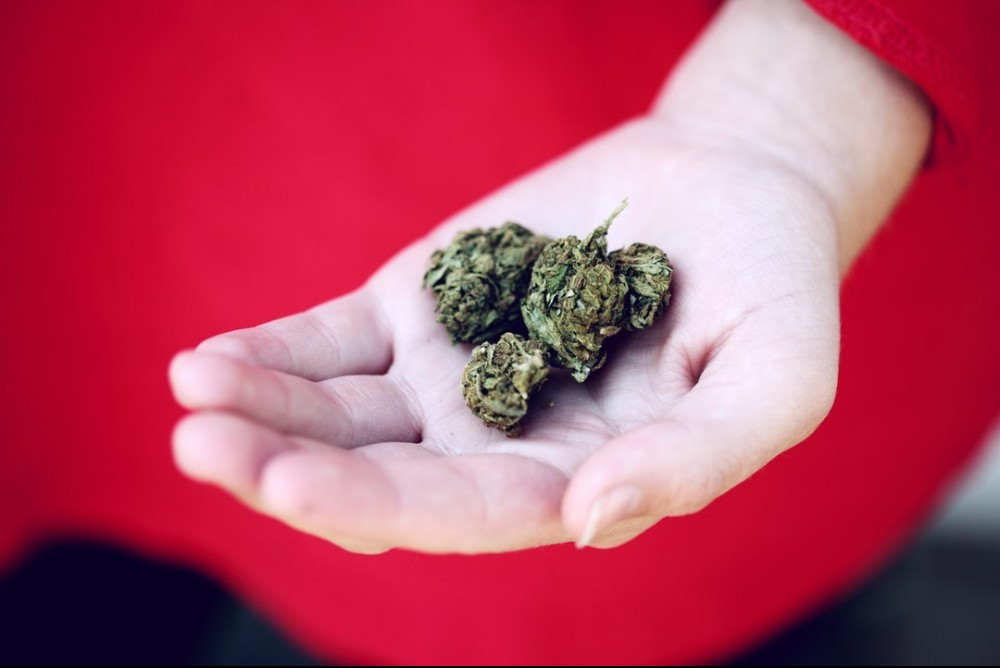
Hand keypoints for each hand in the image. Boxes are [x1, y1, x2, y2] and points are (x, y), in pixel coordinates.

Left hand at [169, 0, 929, 553]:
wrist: (735, 188)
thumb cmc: (774, 290)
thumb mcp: (777, 377)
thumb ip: (700, 458)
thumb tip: (589, 523)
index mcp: (571, 481)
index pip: (465, 515)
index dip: (377, 507)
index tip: (289, 483)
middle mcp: (495, 442)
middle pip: (378, 477)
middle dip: (289, 470)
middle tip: (204, 449)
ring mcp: (449, 375)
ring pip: (340, 415)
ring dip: (262, 413)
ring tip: (193, 398)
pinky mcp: (421, 305)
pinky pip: (333, 342)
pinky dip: (275, 354)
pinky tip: (208, 363)